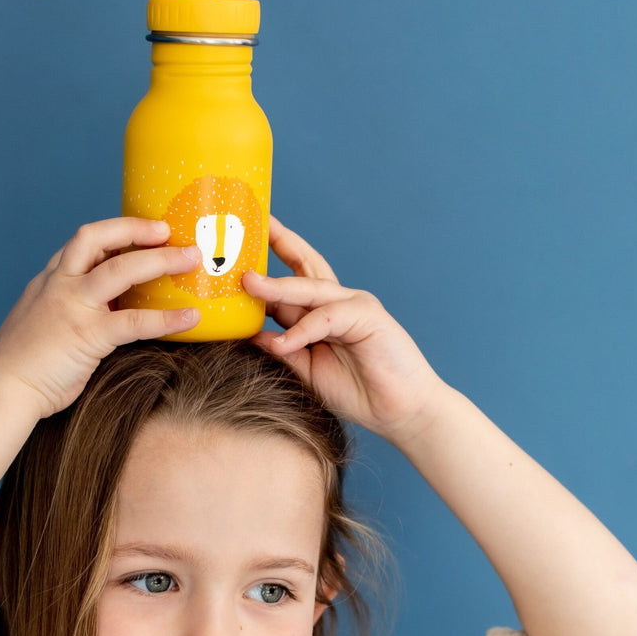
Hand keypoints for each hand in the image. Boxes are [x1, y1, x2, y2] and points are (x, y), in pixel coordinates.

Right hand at [0, 217, 199, 418]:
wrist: (0, 391)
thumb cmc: (21, 368)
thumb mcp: (40, 325)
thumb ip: (67, 313)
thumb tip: (102, 316)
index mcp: (47, 282)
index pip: (81, 243)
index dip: (113, 232)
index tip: (140, 232)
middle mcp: (59, 285)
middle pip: (96, 237)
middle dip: (134, 229)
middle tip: (167, 230)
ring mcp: (73, 307)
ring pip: (121, 269)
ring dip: (161, 260)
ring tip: (192, 258)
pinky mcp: (88, 335)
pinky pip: (136, 321)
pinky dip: (167, 318)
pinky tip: (191, 317)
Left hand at [243, 217, 443, 443]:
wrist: (399, 411)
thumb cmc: (357, 391)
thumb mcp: (307, 370)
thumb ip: (283, 350)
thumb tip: (251, 334)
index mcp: (321, 313)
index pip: (289, 284)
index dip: (264, 269)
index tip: (238, 255)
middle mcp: (337, 302)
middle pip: (304, 265)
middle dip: (278, 243)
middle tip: (254, 224)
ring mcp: (353, 305)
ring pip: (310, 289)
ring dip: (278, 286)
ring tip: (249, 283)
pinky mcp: (367, 317)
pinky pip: (327, 318)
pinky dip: (303, 329)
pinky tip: (283, 341)